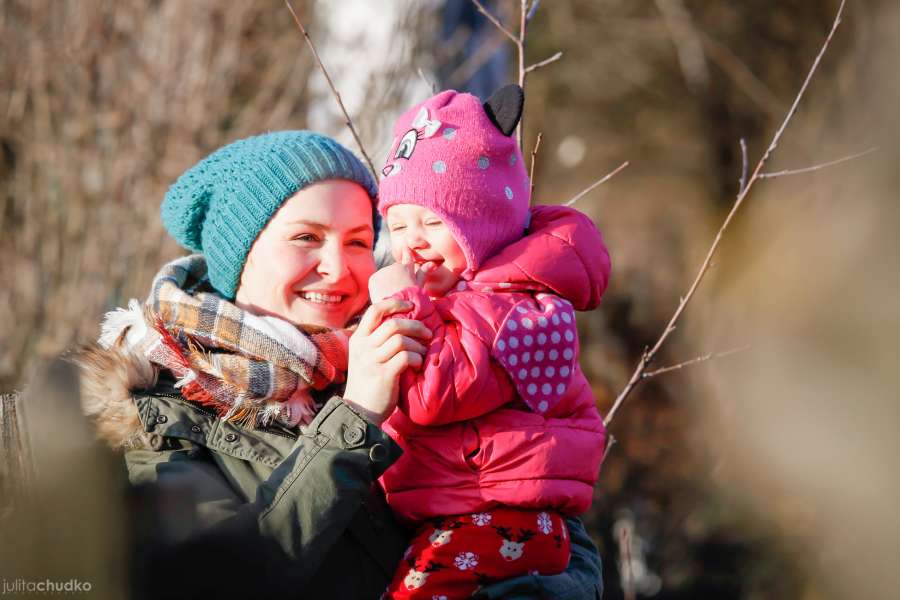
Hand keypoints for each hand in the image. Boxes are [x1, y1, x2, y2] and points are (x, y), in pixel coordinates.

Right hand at [342, 297, 431, 424]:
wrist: (359, 411)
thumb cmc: (368, 383)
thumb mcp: (364, 357)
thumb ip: (376, 341)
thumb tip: (401, 323)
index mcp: (358, 339)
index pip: (375, 310)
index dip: (395, 303)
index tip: (410, 306)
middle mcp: (363, 347)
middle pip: (394, 324)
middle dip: (415, 326)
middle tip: (427, 333)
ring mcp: (372, 361)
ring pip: (401, 340)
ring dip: (418, 346)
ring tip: (422, 354)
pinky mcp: (384, 375)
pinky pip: (406, 357)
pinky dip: (417, 359)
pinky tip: (417, 366)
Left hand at [368, 249, 429, 301]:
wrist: (399, 312)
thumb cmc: (413, 301)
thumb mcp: (420, 287)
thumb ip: (424, 273)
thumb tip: (433, 263)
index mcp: (407, 269)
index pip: (407, 257)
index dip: (407, 252)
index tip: (406, 245)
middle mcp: (395, 267)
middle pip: (395, 269)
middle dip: (397, 275)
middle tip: (400, 290)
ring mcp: (383, 272)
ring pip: (385, 275)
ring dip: (387, 281)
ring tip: (392, 295)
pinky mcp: (374, 279)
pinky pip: (377, 281)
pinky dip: (379, 286)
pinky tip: (384, 295)